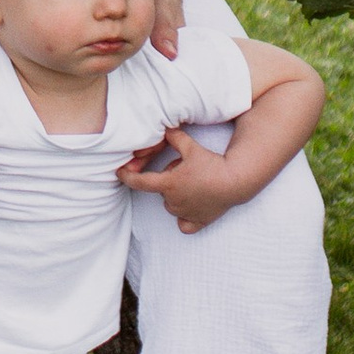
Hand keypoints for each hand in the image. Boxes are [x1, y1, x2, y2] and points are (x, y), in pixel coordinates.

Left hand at [118, 126, 239, 232]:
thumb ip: (175, 138)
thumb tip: (165, 129)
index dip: (127, 177)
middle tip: (184, 169)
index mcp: (168, 184)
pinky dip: (184, 217)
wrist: (235, 182)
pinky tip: (191, 208)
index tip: (119, 173)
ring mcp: (185, 213)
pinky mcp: (197, 221)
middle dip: (167, 180)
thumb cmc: (211, 165)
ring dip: (176, 195)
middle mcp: (173, 202)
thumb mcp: (191, 148)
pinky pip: (184, 224)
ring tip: (193, 182)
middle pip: (161, 191)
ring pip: (171, 204)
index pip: (140, 183)